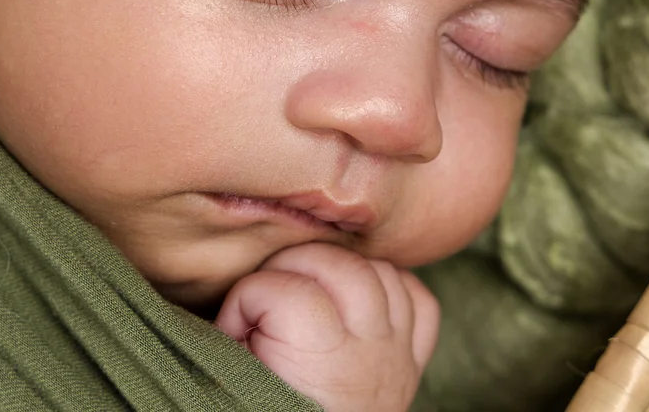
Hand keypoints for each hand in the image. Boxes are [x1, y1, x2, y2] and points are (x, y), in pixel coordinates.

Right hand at [215, 243, 439, 411]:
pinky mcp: (411, 361)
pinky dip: (392, 288)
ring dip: (340, 268)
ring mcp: (396, 354)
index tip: (232, 326)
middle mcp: (367, 352)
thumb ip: (233, 342)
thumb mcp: (239, 385)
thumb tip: (230, 306)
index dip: (247, 296)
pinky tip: (360, 299)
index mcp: (320, 361)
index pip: (284, 287)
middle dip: (294, 263)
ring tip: (308, 289)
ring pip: (382, 273)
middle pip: (342, 266)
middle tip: (267, 290)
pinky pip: (419, 300)